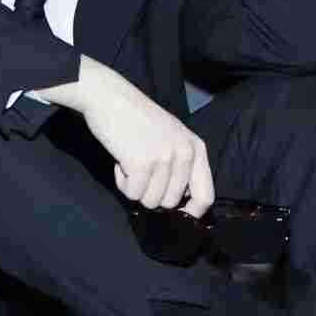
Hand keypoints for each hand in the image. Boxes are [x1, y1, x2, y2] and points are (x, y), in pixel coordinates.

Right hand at [77, 60, 214, 218]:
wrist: (110, 97)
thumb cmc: (137, 119)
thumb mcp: (171, 137)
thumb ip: (181, 166)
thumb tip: (180, 204)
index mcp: (196, 148)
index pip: (206, 196)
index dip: (190, 213)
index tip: (176, 218)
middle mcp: (185, 154)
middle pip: (171, 202)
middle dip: (151, 193)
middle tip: (139, 169)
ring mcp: (165, 158)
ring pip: (150, 201)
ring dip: (135, 188)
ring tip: (130, 162)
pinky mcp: (143, 163)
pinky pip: (132, 194)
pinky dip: (122, 182)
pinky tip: (121, 161)